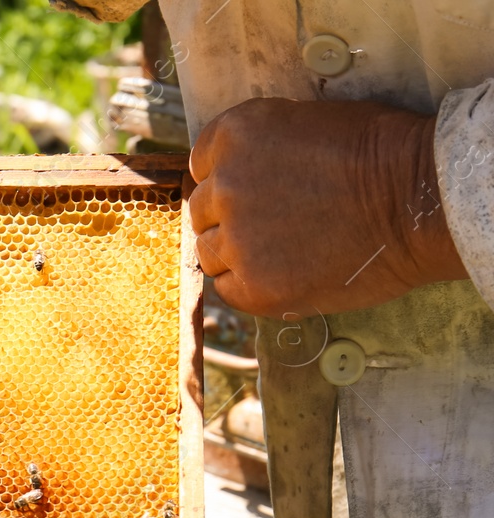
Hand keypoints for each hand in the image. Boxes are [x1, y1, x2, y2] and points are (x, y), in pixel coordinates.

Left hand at [189, 97, 466, 317]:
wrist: (420, 201)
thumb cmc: (380, 154)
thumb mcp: (307, 124)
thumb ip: (260, 150)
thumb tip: (235, 176)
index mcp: (235, 135)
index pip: (202, 165)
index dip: (226, 179)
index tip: (251, 190)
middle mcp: (225, 184)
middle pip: (201, 211)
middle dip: (229, 217)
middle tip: (273, 224)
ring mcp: (235, 238)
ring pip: (209, 252)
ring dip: (237, 253)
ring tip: (286, 250)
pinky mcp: (252, 284)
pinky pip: (228, 288)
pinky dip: (251, 284)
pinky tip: (287, 273)